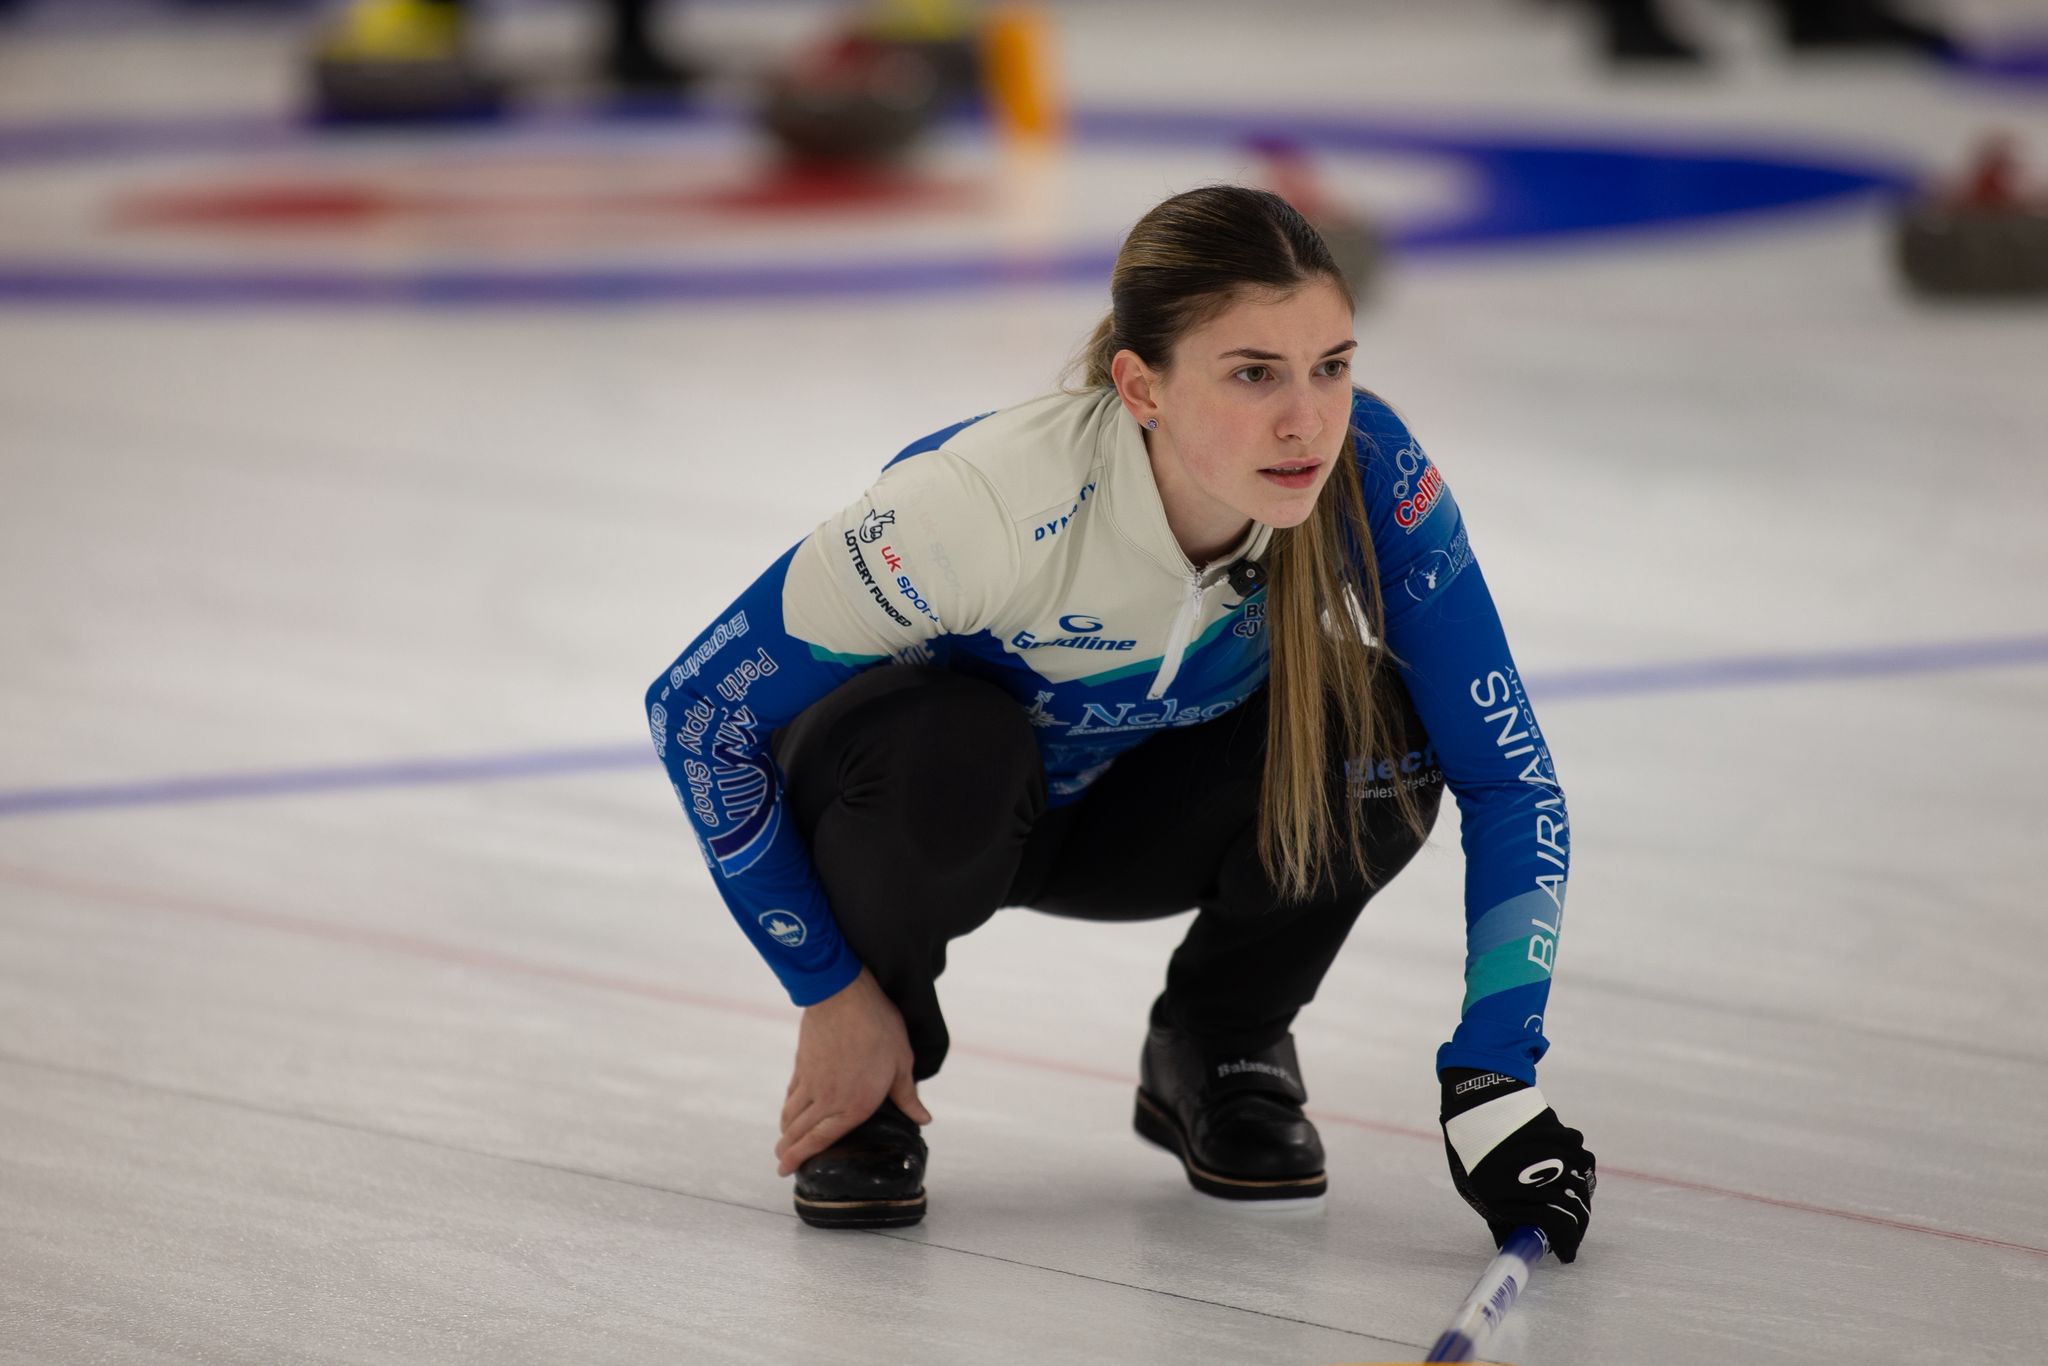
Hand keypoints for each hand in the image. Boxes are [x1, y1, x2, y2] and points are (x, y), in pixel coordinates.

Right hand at [775, 968, 929, 1176]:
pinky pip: (791, 1093)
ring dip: (786, 1131)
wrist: (843, 994)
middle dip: (788, 1151)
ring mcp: (810, 1081)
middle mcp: (826, 1099)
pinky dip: (788, 1106)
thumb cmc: (879, 1027)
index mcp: (853, 1105)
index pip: (820, 1141)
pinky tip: (790, 1109)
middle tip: (782, 1163)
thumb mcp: (902, 1062)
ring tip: (785, 1140)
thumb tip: (924, 1119)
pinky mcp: (802, 1064)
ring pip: (791, 1114)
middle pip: (799, 1133)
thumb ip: (908, 1097)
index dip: (800, 1158)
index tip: (785, 1170)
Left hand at [1439, 1069, 1594, 1262]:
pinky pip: (1583, 1167)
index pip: (1559, 1229)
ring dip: (1579, 1205)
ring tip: (1569, 1211)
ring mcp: (1560, 1157)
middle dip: (1576, 1231)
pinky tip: (1567, 1181)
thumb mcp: (1474, 1190)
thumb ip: (1498, 1219)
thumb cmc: (1471, 1148)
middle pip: (1577, 1214)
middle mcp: (1544, 1176)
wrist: (1481, 1101)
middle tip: (1570, 1237)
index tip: (1565, 1255)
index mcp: (1515, 1195)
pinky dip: (1580, 1178)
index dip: (1566, 1246)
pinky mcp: (1569, 1141)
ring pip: (1584, 1191)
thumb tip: (1514, 1243)